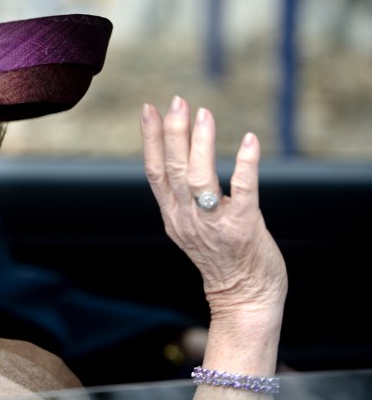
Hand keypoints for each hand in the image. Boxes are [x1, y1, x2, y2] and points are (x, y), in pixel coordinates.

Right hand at [140, 96, 286, 321]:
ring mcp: (213, 223)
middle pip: (173, 170)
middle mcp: (187, 217)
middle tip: (177, 102)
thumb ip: (182, 197)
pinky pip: (243, 190)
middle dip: (172, 133)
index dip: (150, 139)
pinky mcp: (243, 227)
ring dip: (200, 144)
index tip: (149, 110)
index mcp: (172, 214)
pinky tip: (249, 141)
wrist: (242, 298)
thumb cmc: (221, 258)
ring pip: (199, 178)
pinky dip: (245, 164)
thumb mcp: (189, 226)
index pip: (153, 171)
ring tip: (203, 114)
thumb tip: (181, 159)